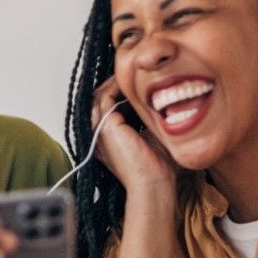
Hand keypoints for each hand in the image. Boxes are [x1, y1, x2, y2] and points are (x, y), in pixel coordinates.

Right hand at [92, 77, 174, 194]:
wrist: (154, 183)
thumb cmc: (156, 166)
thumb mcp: (152, 134)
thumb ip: (148, 117)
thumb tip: (158, 97)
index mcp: (107, 138)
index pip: (108, 106)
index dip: (120, 91)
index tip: (138, 82)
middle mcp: (99, 133)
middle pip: (100, 98)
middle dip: (116, 84)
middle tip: (134, 73)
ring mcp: (98, 130)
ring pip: (100, 95)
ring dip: (115, 83)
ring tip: (133, 74)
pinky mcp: (104, 127)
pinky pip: (104, 98)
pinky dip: (116, 87)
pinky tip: (132, 82)